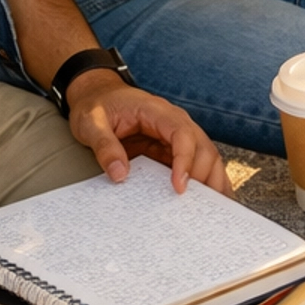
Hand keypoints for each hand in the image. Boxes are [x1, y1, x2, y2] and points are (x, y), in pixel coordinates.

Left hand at [65, 70, 231, 192]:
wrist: (98, 95)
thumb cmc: (97, 106)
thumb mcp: (91, 123)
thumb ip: (104, 146)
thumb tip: (119, 174)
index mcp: (157, 112)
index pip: (182, 134)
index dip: (185, 160)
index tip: (179, 186)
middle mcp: (174, 122)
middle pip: (202, 147)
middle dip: (205, 177)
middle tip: (198, 207)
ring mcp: (176, 137)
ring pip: (206, 157)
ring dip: (212, 181)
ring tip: (214, 210)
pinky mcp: (171, 150)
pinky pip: (195, 164)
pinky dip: (206, 181)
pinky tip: (212, 200)